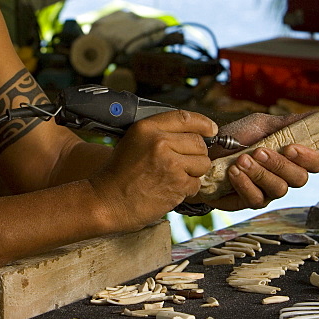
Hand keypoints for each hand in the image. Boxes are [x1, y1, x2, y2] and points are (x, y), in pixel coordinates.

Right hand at [89, 109, 216, 229]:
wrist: (107, 201)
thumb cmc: (119, 174)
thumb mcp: (134, 141)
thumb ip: (159, 133)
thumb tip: (193, 132)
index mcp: (147, 128)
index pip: (185, 118)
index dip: (203, 123)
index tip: (211, 129)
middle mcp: (159, 142)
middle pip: (198, 142)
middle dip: (196, 154)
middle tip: (182, 163)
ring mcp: (169, 164)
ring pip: (202, 163)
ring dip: (194, 172)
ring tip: (174, 177)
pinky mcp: (176, 184)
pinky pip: (196, 183)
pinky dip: (187, 189)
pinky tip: (170, 189)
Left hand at [207, 112, 318, 210]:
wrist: (205, 153)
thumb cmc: (236, 138)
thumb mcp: (261, 124)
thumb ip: (288, 122)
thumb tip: (317, 115)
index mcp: (292, 156)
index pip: (315, 163)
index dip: (308, 157)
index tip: (290, 148)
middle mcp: (285, 175)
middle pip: (300, 178)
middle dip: (279, 164)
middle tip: (259, 151)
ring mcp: (269, 190)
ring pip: (279, 189)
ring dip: (260, 173)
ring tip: (241, 160)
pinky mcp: (251, 201)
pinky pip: (257, 199)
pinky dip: (245, 184)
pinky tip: (233, 172)